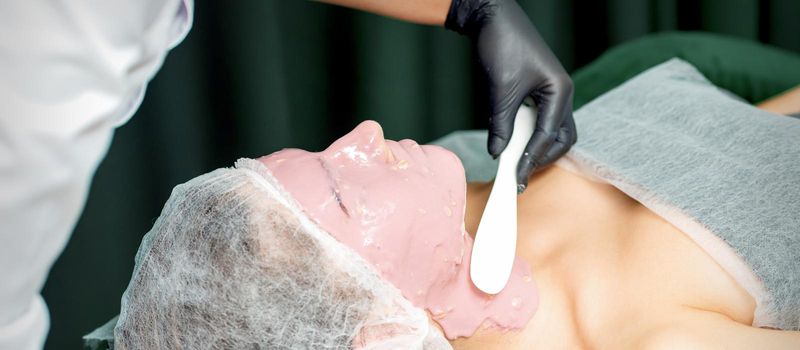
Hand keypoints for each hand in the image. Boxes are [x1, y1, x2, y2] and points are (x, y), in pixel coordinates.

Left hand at [446, 0, 575, 190]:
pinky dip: (530, 135)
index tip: (516, 179)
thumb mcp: (500, 90)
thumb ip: (501, 124)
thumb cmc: (502, 45)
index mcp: (559, 91)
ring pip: (554, 131)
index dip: (531, 159)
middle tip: (521, 176)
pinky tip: (514, 145)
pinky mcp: (539, 91)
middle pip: (562, 138)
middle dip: (544, 158)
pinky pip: (541, 120)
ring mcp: (552, 92)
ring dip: (538, 149)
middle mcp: (562, 93)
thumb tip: (498, 153)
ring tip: (518, 165)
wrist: (492, 17)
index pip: (548, 136)